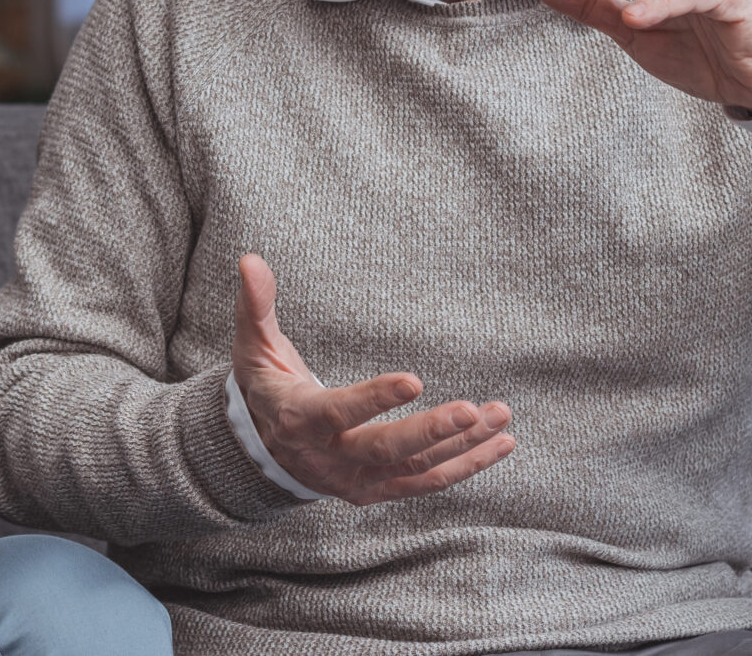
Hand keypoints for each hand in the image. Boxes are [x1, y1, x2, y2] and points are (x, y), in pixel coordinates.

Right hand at [232, 254, 514, 504]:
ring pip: (414, 470)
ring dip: (461, 447)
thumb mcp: (252, 345)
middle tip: (471, 411)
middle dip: (430, 432)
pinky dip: (466, 466)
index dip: (374, 399)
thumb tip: (250, 260)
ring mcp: (356, 481)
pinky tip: (500, 445)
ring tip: (500, 418)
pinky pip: (426, 482)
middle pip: (384, 452)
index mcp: (299, 420)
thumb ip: (255, 304)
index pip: (338, 413)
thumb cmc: (264, 386)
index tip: (415, 379)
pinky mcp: (378, 490)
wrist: (261, 450)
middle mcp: (329, 459)